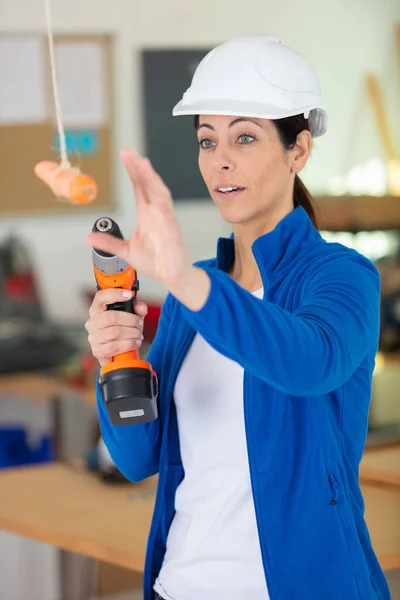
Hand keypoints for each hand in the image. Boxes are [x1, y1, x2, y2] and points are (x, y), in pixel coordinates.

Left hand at [85, 148, 192, 288]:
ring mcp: (166, 220)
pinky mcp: (173, 231)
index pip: (139, 187)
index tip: (125, 155)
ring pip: (160, 193)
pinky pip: (168, 215)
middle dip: (139, 168)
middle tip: (129, 153)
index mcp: (147, 214)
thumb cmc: (155, 261)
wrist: (171, 276)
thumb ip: (108, 242)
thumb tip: (89, 237)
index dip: (133, 171)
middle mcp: (157, 213)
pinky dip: (163, 203)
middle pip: (148, 184)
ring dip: (152, 179)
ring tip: (143, 164)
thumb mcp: (125, 250)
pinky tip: (157, 194)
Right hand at [85, 288, 147, 366]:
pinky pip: (115, 346)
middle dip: (131, 320)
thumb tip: (140, 307)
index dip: (114, 294)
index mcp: (97, 310)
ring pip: (116, 332)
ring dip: (133, 333)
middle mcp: (92, 322)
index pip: (101, 297)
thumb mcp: (133, 317)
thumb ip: (138, 309)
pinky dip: (130, 344)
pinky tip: (135, 342)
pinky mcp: (97, 351)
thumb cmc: (123, 331)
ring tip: (139, 334)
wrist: (118, 354)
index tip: (129, 294)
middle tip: (140, 323)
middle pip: (112, 317)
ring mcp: (93, 337)